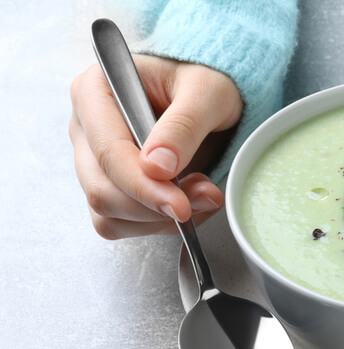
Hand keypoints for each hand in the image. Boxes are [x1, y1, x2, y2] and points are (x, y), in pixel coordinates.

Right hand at [69, 54, 242, 238]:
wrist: (211, 95)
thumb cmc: (205, 81)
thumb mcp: (207, 92)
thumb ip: (184, 126)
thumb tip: (157, 167)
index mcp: (96, 91)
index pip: (107, 152)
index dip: (143, 187)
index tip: (181, 206)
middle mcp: (86, 127)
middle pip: (101, 189)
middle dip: (155, 207)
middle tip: (205, 198)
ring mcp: (93, 160)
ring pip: (108, 213)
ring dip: (159, 219)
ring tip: (203, 195)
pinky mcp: (109, 185)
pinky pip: (120, 223)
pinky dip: (156, 225)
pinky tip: (187, 204)